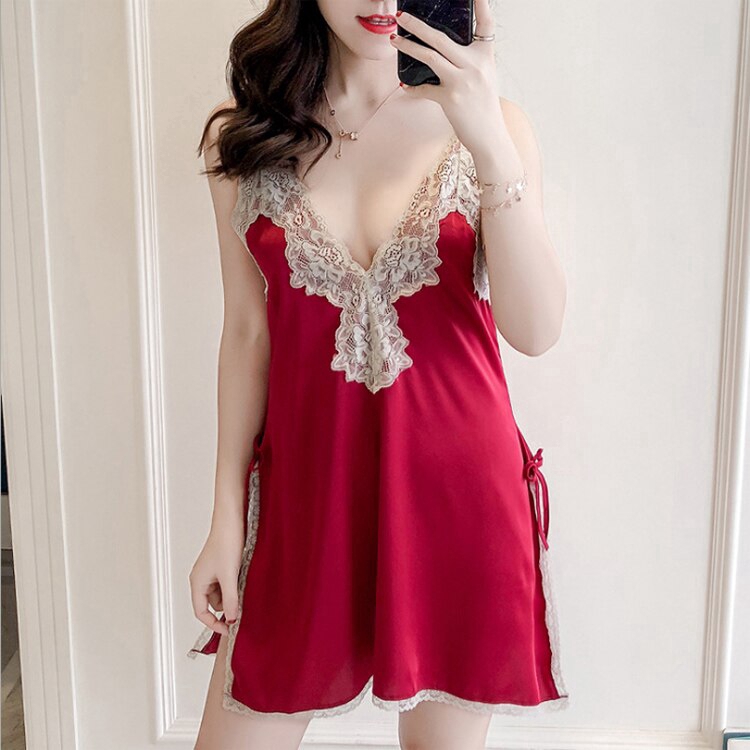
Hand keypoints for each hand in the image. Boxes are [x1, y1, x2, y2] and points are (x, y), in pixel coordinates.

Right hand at [188, 514, 244, 636]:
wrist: (232, 521)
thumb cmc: (226, 543)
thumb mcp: (230, 576)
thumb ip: (230, 600)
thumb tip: (232, 619)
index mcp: (197, 582)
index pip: (201, 612)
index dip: (214, 624)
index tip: (230, 629)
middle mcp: (201, 578)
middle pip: (212, 604)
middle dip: (226, 609)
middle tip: (242, 612)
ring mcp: (211, 572)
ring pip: (220, 594)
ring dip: (232, 596)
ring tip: (244, 592)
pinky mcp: (220, 566)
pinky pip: (226, 583)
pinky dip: (234, 586)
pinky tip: (244, 582)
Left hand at [390, 0, 504, 156]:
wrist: (490, 136)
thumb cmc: (483, 107)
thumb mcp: (484, 78)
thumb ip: (468, 62)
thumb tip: (442, 51)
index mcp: (485, 56)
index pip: (486, 24)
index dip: (482, 5)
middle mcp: (475, 66)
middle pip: (441, 38)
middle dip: (417, 25)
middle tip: (401, 15)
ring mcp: (462, 82)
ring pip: (429, 57)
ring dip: (408, 46)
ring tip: (394, 39)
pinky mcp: (450, 99)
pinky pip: (425, 89)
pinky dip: (412, 88)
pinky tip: (404, 86)